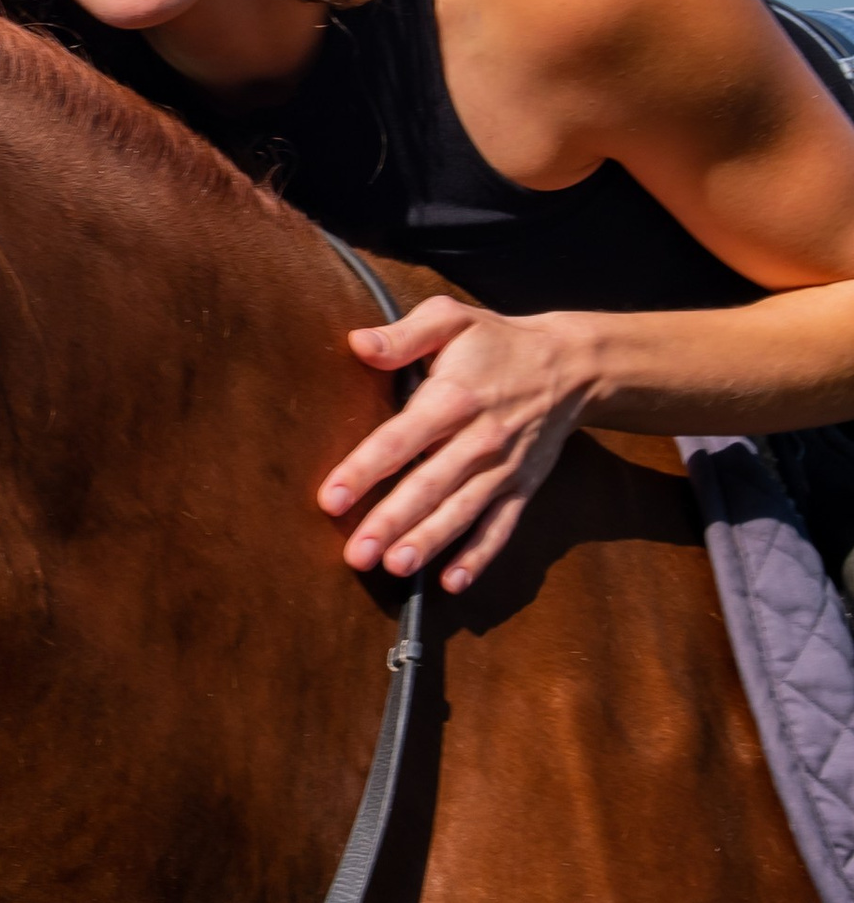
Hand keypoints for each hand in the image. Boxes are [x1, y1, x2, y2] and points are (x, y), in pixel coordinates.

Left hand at [319, 297, 606, 593]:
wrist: (572, 366)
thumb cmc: (496, 342)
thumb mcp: (451, 320)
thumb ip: (404, 335)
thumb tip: (359, 344)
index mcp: (453, 398)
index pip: (400, 439)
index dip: (364, 470)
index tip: (330, 499)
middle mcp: (478, 439)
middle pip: (428, 485)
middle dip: (391, 522)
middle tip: (356, 555)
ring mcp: (502, 469)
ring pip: (461, 512)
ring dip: (429, 542)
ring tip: (396, 568)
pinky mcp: (522, 488)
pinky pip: (500, 527)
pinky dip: (479, 557)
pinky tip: (452, 582)